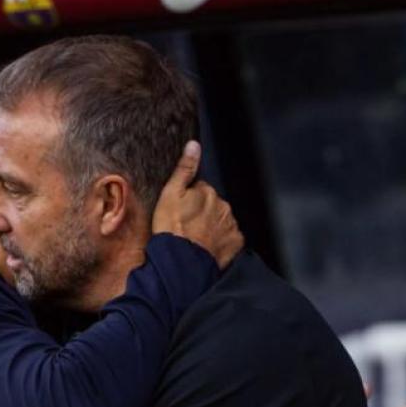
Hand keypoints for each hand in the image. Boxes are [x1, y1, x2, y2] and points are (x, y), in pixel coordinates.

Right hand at [151, 141, 243, 267]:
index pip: (201, 190)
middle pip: (213, 205)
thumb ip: (184, 169)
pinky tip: (208, 247)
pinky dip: (221, 241)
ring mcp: (231, 225)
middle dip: (203, 212)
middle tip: (188, 227)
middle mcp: (224, 206)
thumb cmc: (171, 228)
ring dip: (212, 227)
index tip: (181, 212)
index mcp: (208, 192)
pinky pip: (230, 238)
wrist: (181, 261)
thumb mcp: (170, 194)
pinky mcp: (235, 243)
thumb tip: (194, 145)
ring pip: (222, 221)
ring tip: (196, 239)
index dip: (190, 201)